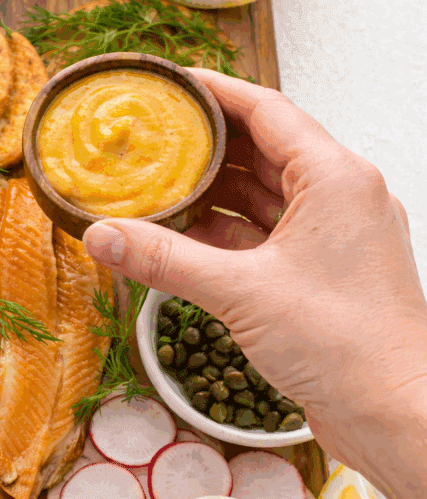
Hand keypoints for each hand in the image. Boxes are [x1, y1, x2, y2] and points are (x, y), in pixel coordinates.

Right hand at [82, 69, 426, 471]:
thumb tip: (103, 236)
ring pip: (261, 195)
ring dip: (211, 193)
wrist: (395, 415)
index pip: (267, 110)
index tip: (170, 83)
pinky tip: (180, 240)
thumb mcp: (240, 292)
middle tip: (150, 137)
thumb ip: (164, 259)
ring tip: (155, 186)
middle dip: (204, 145)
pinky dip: (223, 234)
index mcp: (336, 178)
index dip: (214, 92)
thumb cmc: (347, 347)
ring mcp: (332, 236)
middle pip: (262, 149)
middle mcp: (339, 197)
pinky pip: (263, 235)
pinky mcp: (320, 272)